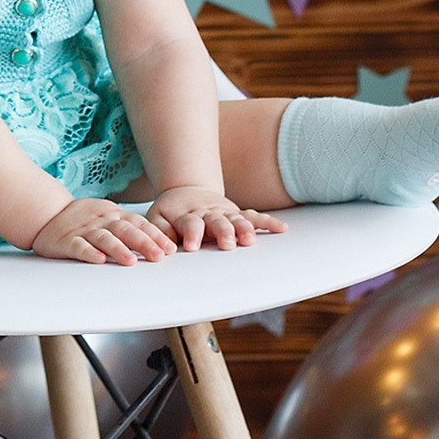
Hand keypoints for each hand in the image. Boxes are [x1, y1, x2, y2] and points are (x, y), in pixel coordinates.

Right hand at [30, 196, 178, 266]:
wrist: (48, 213)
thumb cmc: (83, 219)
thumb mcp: (109, 216)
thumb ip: (129, 228)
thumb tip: (159, 244)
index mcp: (114, 214)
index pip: (138, 223)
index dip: (155, 235)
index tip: (170, 248)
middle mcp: (101, 220)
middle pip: (125, 230)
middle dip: (143, 243)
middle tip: (159, 256)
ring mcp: (84, 230)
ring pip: (103, 238)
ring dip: (118, 249)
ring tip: (131, 261)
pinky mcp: (66, 241)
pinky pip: (78, 246)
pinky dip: (88, 253)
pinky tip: (98, 260)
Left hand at [148, 186, 286, 251]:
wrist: (186, 190)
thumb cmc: (171, 211)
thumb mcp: (157, 217)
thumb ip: (160, 230)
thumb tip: (165, 248)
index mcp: (186, 214)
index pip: (190, 223)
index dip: (191, 234)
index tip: (191, 247)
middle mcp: (208, 212)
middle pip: (217, 221)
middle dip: (223, 232)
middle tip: (227, 244)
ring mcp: (224, 212)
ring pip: (237, 219)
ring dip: (244, 229)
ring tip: (250, 240)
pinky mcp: (236, 213)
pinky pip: (254, 217)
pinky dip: (267, 222)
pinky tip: (281, 229)